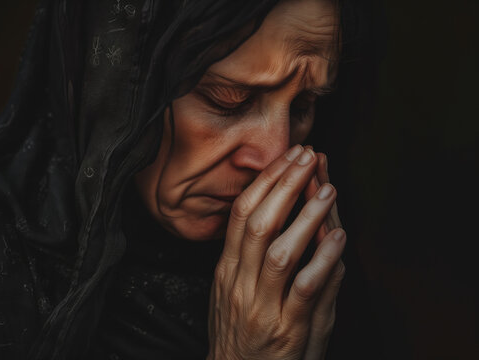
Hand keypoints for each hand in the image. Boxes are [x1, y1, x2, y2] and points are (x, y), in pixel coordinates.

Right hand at [208, 145, 345, 359]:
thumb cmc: (239, 333)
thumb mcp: (232, 291)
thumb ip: (250, 256)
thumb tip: (280, 214)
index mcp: (226, 270)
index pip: (240, 214)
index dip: (265, 182)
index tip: (287, 157)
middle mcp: (239, 284)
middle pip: (257, 223)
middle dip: (283, 185)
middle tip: (307, 156)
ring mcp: (261, 307)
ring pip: (280, 253)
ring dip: (305, 217)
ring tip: (327, 189)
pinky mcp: (286, 330)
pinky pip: (305, 290)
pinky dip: (323, 260)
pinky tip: (337, 237)